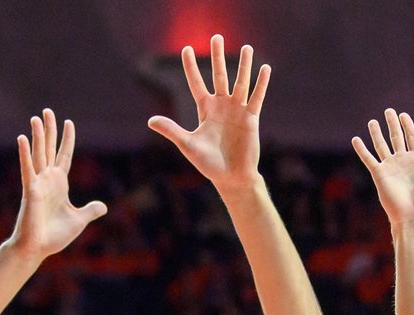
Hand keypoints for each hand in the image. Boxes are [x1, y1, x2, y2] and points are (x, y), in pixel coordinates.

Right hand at [7, 109, 106, 261]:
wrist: (38, 248)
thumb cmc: (54, 235)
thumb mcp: (79, 220)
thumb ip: (89, 211)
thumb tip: (102, 206)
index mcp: (59, 184)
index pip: (64, 156)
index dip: (67, 140)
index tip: (68, 122)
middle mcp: (47, 180)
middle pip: (49, 149)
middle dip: (50, 130)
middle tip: (48, 111)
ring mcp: (37, 184)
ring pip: (38, 154)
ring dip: (37, 136)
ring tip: (36, 118)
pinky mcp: (29, 191)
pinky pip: (27, 169)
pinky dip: (24, 154)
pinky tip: (22, 139)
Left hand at [148, 35, 269, 192]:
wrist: (231, 178)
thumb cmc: (209, 164)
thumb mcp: (188, 145)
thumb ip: (171, 130)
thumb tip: (150, 121)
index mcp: (205, 111)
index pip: (196, 83)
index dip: (190, 67)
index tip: (186, 49)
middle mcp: (221, 107)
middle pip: (219, 76)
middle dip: (217, 57)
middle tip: (216, 37)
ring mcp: (237, 111)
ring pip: (240, 82)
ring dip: (244, 65)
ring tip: (247, 47)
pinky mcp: (251, 119)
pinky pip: (256, 97)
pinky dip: (261, 84)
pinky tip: (264, 68)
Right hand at [352, 109, 413, 223]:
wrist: (413, 216)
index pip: (411, 138)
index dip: (408, 126)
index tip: (403, 115)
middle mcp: (402, 162)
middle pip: (396, 138)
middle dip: (392, 125)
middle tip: (389, 111)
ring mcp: (390, 167)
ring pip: (381, 146)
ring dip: (376, 134)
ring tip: (372, 121)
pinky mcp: (379, 174)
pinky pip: (369, 159)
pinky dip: (362, 150)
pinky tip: (356, 140)